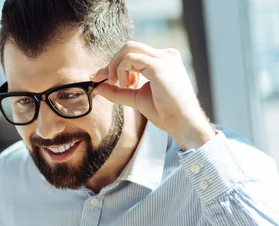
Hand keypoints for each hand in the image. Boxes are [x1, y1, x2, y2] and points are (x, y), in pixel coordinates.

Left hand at [90, 41, 215, 149]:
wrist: (183, 123)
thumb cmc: (165, 113)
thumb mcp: (136, 98)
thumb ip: (117, 91)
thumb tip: (96, 87)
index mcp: (162, 61)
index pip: (132, 55)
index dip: (112, 65)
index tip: (97, 77)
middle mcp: (165, 55)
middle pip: (129, 47)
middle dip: (110, 63)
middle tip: (100, 80)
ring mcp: (164, 58)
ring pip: (128, 49)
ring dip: (116, 67)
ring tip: (122, 86)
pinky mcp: (160, 65)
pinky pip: (131, 59)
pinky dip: (122, 71)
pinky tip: (127, 86)